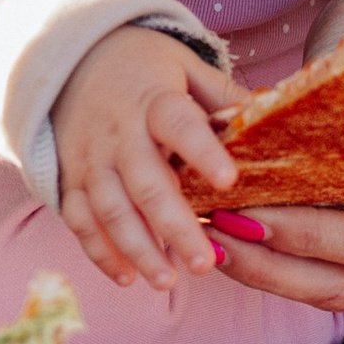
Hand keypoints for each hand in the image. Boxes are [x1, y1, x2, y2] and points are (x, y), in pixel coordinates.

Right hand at [51, 24, 245, 289]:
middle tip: (204, 264)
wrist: (70, 62)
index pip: (179, 125)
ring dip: (137, 248)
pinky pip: (79, 220)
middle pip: (145, 183)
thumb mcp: (186, 68)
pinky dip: (99, 252)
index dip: (203, 152)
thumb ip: (224, 96)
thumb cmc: (145, 69)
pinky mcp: (70, 180)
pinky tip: (127, 278)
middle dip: (174, 227)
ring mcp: (90, 159)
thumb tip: (273, 115)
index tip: (229, 181)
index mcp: (154, 100)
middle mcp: (118, 132)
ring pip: (110, 210)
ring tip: (168, 281)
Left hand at [208, 0, 343, 310]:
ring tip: (211, 239)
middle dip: (273, 268)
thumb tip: (234, 180)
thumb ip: (312, 146)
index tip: (242, 216)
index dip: (304, 239)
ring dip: (267, 269)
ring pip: (332, 284)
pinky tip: (232, 233)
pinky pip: (325, 262)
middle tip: (211, 239)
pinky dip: (278, 253)